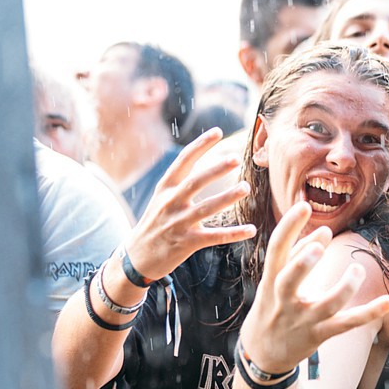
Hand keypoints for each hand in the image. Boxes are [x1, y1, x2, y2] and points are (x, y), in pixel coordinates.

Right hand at [122, 128, 255, 282]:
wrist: (136, 257)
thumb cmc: (156, 222)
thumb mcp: (162, 198)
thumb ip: (181, 181)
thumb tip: (205, 160)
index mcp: (165, 188)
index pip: (183, 161)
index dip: (200, 145)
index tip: (217, 131)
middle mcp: (170, 203)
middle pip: (194, 182)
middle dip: (215, 170)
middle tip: (235, 158)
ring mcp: (178, 224)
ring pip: (206, 208)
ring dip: (227, 198)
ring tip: (246, 187)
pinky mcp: (187, 243)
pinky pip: (214, 237)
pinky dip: (234, 233)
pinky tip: (251, 229)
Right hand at [237, 202, 388, 373]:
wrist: (262, 355)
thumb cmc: (272, 306)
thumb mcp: (274, 279)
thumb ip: (298, 252)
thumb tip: (324, 229)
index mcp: (270, 281)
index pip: (276, 250)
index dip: (288, 227)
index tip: (305, 205)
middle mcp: (284, 301)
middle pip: (288, 280)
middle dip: (303, 262)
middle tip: (320, 243)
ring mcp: (303, 320)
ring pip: (326, 305)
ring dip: (345, 287)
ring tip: (358, 269)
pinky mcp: (320, 335)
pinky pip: (347, 323)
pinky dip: (369, 313)